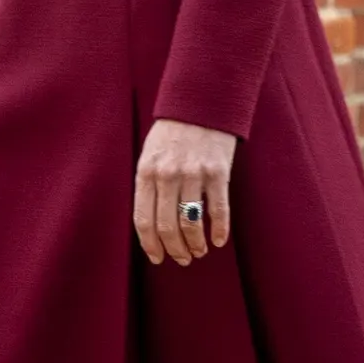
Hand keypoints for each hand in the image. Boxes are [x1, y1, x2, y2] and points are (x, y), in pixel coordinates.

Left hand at [134, 119, 238, 267]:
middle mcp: (168, 175)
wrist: (201, 103)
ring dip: (196, 244)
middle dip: (175, 249)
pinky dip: (219, 230)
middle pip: (167, 226)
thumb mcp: (150, 155)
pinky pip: (218, 209)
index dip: (150, 245)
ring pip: (191, 222)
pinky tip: (219, 240)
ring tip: (199, 251)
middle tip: (183, 259)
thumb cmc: (173, 133)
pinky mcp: (218, 172)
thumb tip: (154, 225)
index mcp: (146, 172)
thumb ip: (149, 185)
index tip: (158, 258)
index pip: (144, 220)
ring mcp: (194, 174)